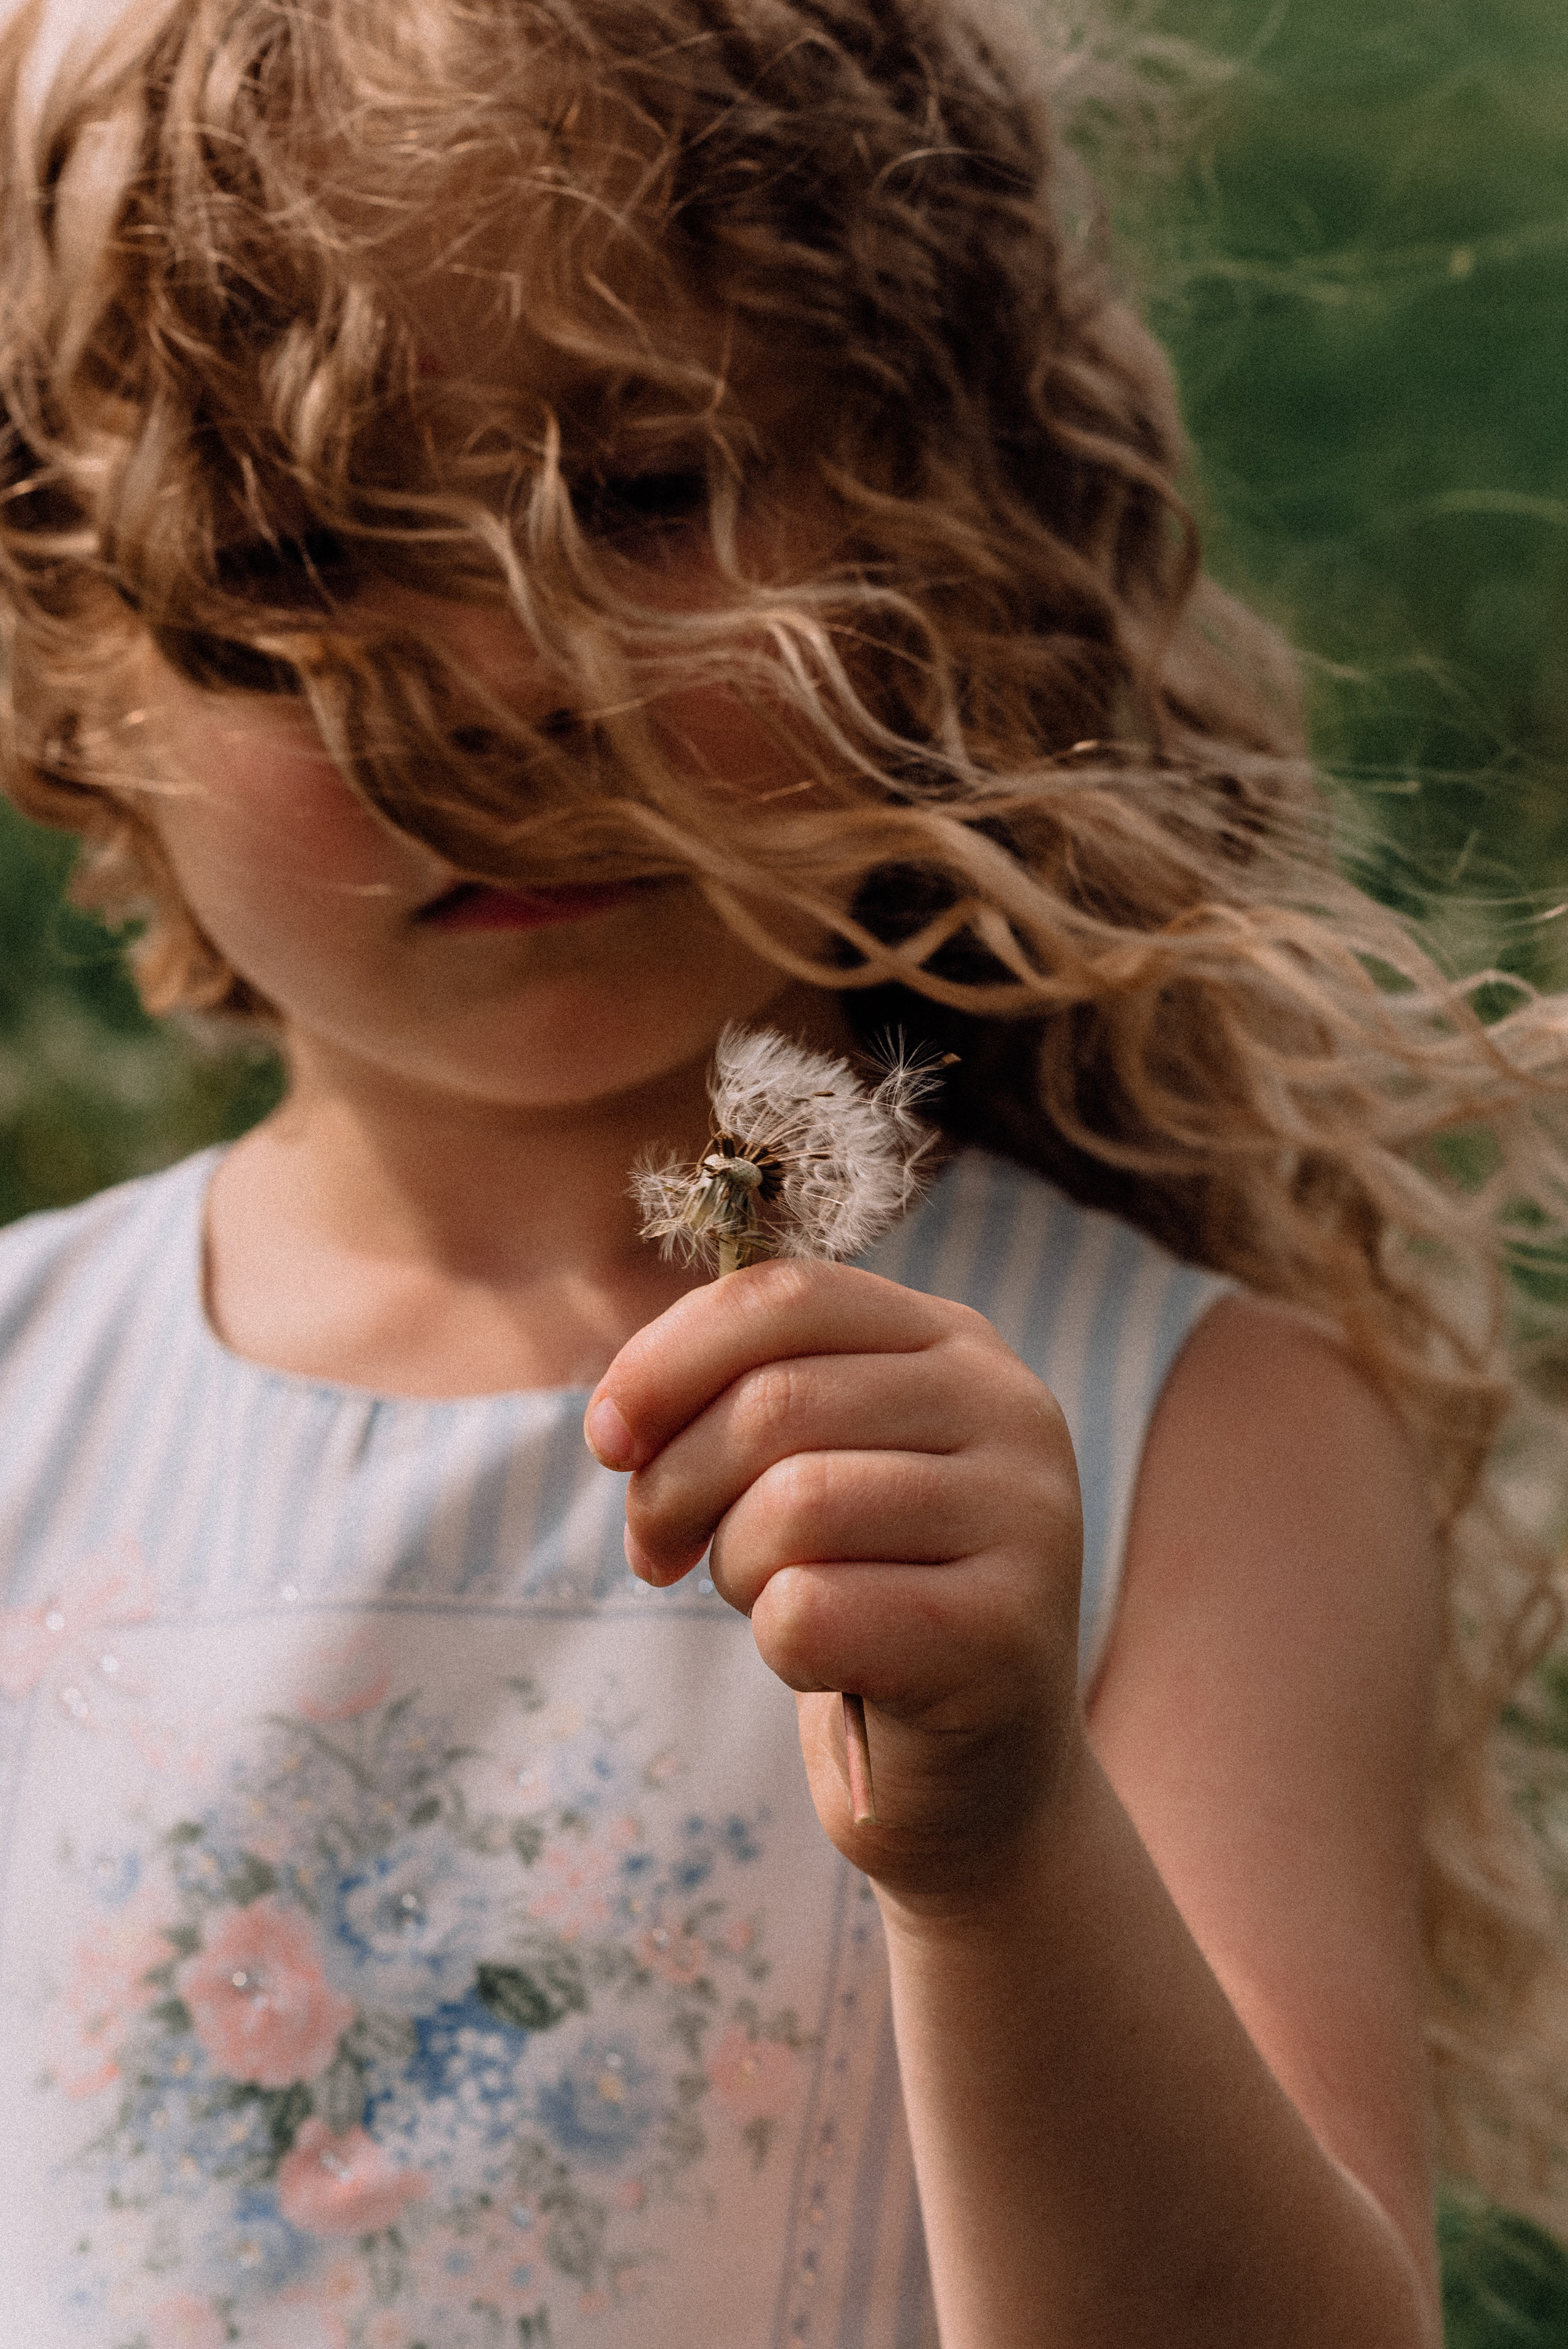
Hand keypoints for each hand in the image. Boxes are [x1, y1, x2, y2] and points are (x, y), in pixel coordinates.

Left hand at [585, 1258, 1085, 1901]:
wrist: (976, 1777)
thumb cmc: (866, 1601)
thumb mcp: (811, 1468)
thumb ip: (742, 1401)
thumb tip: (618, 1420)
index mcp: (958, 1348)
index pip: (788, 1295)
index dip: (667, 1358)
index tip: (607, 1440)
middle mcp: (1012, 1413)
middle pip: (774, 1401)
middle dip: (675, 1484)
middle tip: (660, 1553)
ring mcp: (1025, 1521)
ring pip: (793, 1505)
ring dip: (735, 1569)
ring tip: (767, 1601)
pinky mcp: (1004, 1635)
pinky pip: (813, 1612)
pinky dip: (778, 1646)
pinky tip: (821, 1664)